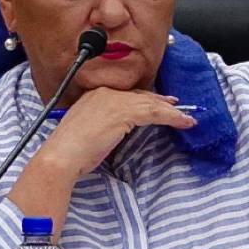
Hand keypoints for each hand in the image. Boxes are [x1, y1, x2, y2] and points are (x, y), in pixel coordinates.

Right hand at [32, 88, 197, 177]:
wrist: (62, 155)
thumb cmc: (71, 151)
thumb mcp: (90, 132)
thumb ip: (106, 125)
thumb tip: (120, 129)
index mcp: (95, 95)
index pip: (128, 94)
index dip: (147, 98)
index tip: (161, 102)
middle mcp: (106, 93)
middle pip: (142, 95)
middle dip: (162, 102)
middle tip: (178, 107)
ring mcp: (114, 101)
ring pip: (151, 103)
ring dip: (172, 112)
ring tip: (187, 119)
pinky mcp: (124, 112)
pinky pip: (154, 112)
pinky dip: (172, 117)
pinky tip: (182, 122)